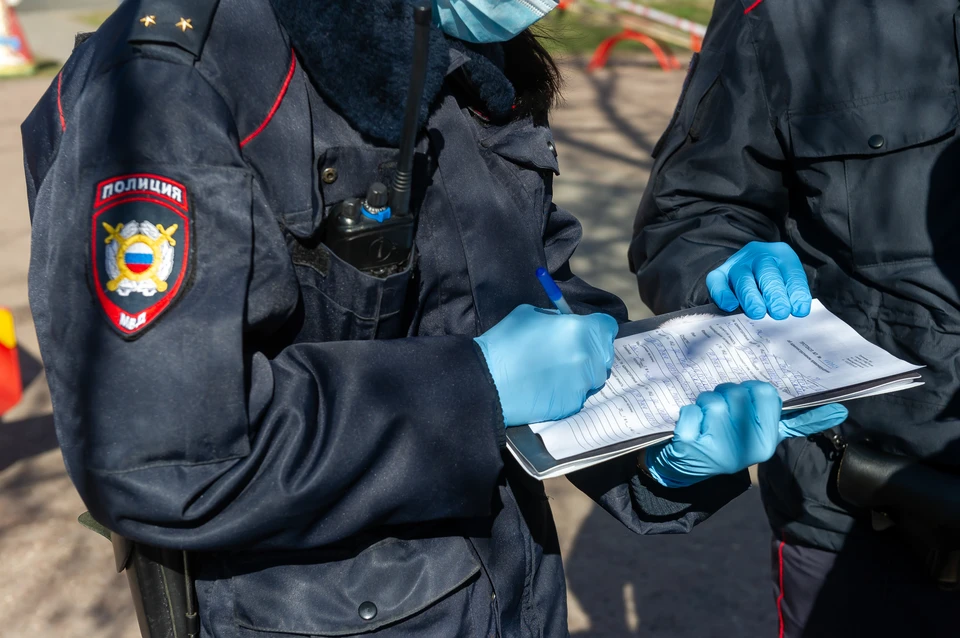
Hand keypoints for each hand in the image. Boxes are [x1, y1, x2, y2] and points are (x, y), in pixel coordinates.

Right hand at [474, 304, 617, 426]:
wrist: (489, 381)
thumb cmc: (505, 343)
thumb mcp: (530, 314)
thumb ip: (556, 318)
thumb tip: (566, 322)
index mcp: (579, 329)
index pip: (607, 327)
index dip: (597, 328)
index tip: (586, 332)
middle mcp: (587, 357)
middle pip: (605, 353)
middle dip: (592, 351)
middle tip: (569, 352)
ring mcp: (582, 383)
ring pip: (594, 376)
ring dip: (582, 372)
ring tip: (556, 371)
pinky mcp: (573, 404)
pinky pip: (579, 394)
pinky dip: (568, 390)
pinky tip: (548, 386)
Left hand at [644, 381, 847, 487]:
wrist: (691, 468)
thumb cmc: (732, 442)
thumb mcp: (766, 434)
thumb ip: (800, 422)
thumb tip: (841, 412)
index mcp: (767, 441)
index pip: (765, 392)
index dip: (751, 391)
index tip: (745, 403)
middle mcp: (745, 445)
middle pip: (736, 392)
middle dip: (725, 395)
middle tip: (722, 414)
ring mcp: (716, 447)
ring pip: (710, 399)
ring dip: (704, 404)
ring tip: (706, 422)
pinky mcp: (689, 445)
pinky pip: (688, 411)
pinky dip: (686, 414)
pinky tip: (691, 429)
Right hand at [706, 241, 811, 319]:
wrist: (749, 268)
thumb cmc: (774, 282)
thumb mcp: (787, 281)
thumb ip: (791, 296)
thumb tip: (793, 315)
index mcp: (781, 254)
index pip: (791, 272)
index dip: (796, 291)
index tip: (799, 310)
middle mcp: (759, 255)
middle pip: (766, 272)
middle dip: (774, 294)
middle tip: (780, 313)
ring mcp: (737, 263)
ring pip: (742, 278)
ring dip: (750, 297)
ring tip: (758, 313)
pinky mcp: (719, 273)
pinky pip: (717, 281)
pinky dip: (723, 294)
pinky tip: (730, 306)